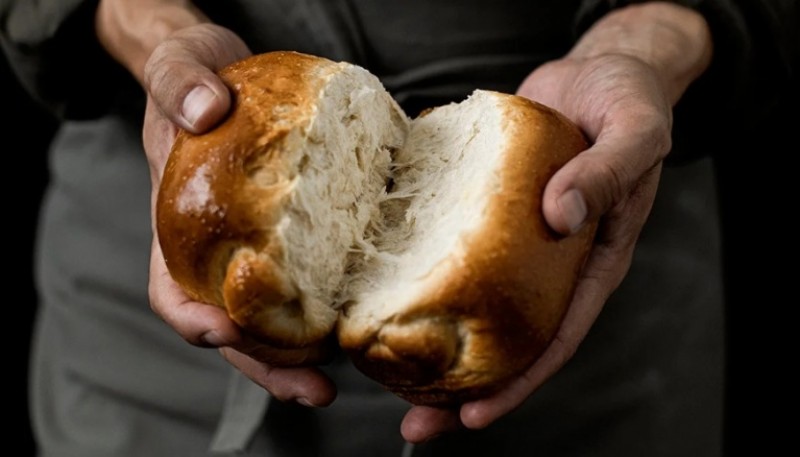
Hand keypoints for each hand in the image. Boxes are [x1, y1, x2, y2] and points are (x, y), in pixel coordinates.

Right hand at [96, 1, 336, 406]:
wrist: (224, 77)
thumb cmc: (194, 80)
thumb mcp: (180, 70)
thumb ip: (181, 85)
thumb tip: (203, 109)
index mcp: (178, 228)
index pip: (172, 291)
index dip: (194, 320)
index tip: (223, 332)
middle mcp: (217, 253)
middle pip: (234, 328)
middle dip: (268, 366)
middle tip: (315, 392)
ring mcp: (257, 252)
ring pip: (275, 321)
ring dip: (305, 358)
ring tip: (343, 380)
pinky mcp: (297, 239)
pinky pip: (312, 283)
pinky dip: (334, 309)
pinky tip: (365, 318)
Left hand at [400, 3, 711, 441]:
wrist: (601, 71)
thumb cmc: (629, 102)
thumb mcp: (633, 132)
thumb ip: (605, 172)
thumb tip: (560, 216)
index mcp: (593, 261)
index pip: (556, 338)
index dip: (519, 383)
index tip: (475, 416)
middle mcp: (549, 262)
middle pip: (506, 337)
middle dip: (462, 386)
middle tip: (413, 424)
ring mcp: (514, 238)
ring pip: (472, 299)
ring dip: (432, 338)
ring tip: (382, 369)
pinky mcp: (487, 207)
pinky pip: (453, 245)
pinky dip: (423, 269)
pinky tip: (381, 285)